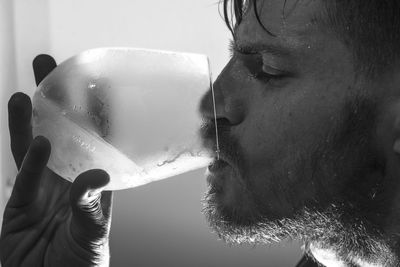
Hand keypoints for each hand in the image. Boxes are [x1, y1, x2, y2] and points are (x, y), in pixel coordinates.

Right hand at [0, 55, 112, 266]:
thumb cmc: (82, 263)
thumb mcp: (92, 232)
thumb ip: (91, 204)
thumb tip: (97, 177)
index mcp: (92, 180)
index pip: (94, 138)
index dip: (92, 110)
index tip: (91, 82)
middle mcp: (67, 178)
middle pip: (60, 132)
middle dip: (54, 101)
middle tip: (46, 65)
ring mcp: (42, 189)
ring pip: (34, 147)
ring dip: (30, 122)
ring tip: (26, 96)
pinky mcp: (18, 206)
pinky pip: (24, 179)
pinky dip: (31, 163)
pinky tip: (37, 141)